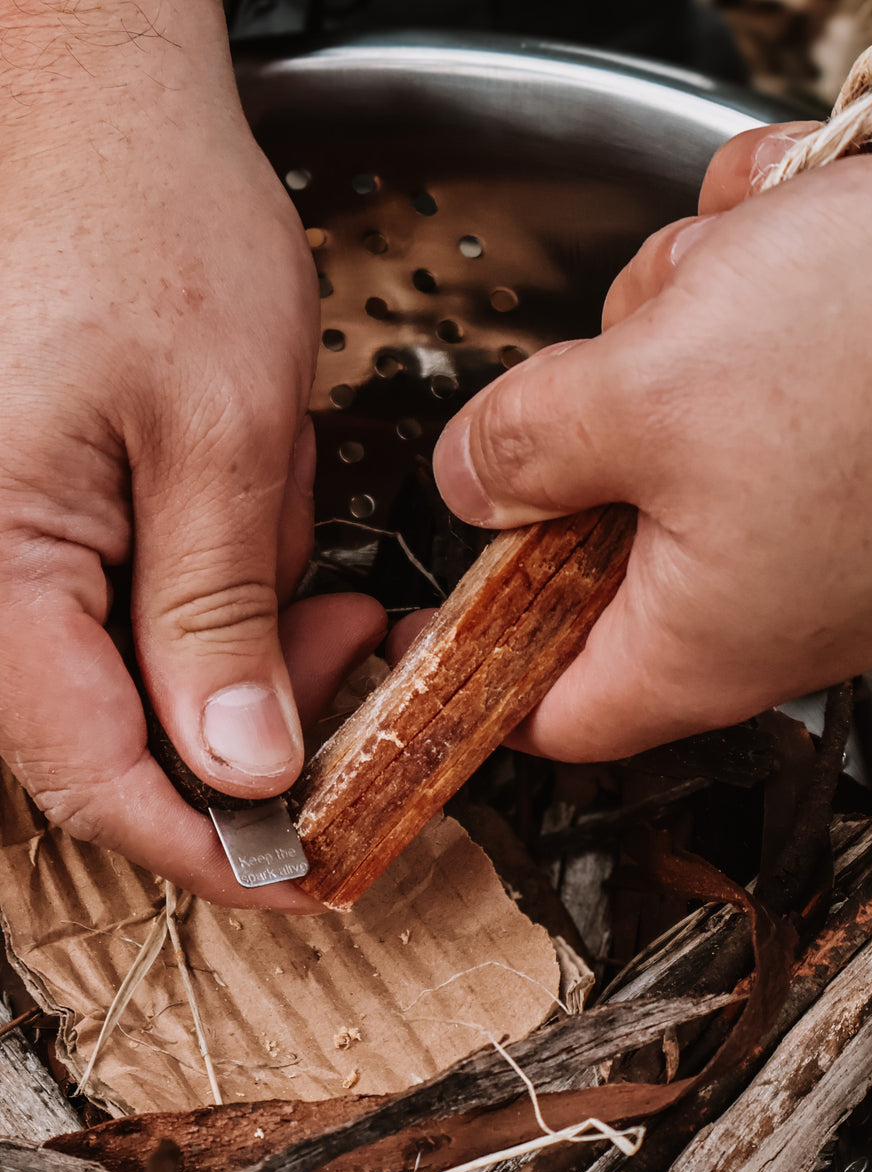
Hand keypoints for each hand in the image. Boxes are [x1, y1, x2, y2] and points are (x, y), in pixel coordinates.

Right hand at [0, 0, 384, 907]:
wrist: (100, 114)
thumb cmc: (143, 225)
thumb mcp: (216, 437)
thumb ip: (217, 620)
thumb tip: (242, 768)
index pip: (90, 775)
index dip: (207, 846)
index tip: (305, 870)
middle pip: (107, 745)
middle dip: (245, 750)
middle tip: (352, 696)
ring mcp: (14, 555)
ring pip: (128, 690)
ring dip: (240, 678)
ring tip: (321, 601)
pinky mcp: (48, 528)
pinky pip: (129, 623)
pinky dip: (217, 622)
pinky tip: (272, 570)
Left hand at [430, 122, 871, 762]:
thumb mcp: (648, 390)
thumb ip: (526, 446)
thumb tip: (467, 478)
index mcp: (697, 642)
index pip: (547, 709)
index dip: (469, 666)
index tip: (418, 618)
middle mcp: (760, 604)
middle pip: (596, 537)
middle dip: (591, 425)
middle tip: (623, 359)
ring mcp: (814, 528)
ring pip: (672, 434)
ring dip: (679, 335)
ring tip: (739, 280)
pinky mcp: (854, 454)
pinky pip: (756, 379)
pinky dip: (752, 306)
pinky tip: (787, 255)